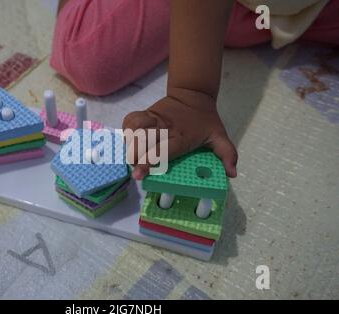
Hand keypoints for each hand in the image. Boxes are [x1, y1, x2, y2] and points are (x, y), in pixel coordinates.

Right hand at [122, 89, 237, 179]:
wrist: (194, 93)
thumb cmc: (206, 120)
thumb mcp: (220, 136)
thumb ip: (227, 154)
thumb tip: (232, 173)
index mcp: (182, 135)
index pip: (163, 150)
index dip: (149, 162)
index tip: (139, 174)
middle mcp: (165, 127)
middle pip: (144, 139)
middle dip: (135, 155)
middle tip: (134, 170)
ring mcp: (154, 118)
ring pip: (134, 127)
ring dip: (129, 142)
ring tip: (130, 156)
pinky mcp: (146, 113)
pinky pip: (131, 120)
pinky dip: (126, 130)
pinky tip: (129, 142)